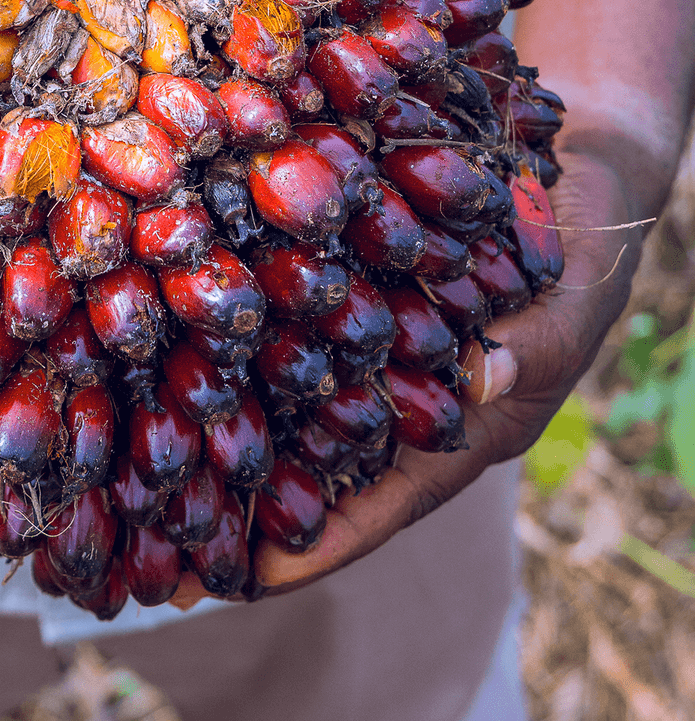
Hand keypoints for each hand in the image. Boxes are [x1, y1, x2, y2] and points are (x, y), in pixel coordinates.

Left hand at [170, 149, 639, 608]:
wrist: (569, 138)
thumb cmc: (587, 227)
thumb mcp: (579, 286)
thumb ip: (544, 339)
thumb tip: (488, 376)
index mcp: (462, 418)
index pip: (384, 499)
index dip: (319, 542)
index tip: (242, 582)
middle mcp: (398, 387)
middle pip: (312, 463)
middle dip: (239, 505)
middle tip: (155, 549)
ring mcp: (361, 334)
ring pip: (280, 395)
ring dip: (213, 425)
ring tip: (133, 464)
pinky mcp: (334, 275)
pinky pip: (272, 309)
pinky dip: (224, 328)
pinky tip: (162, 331)